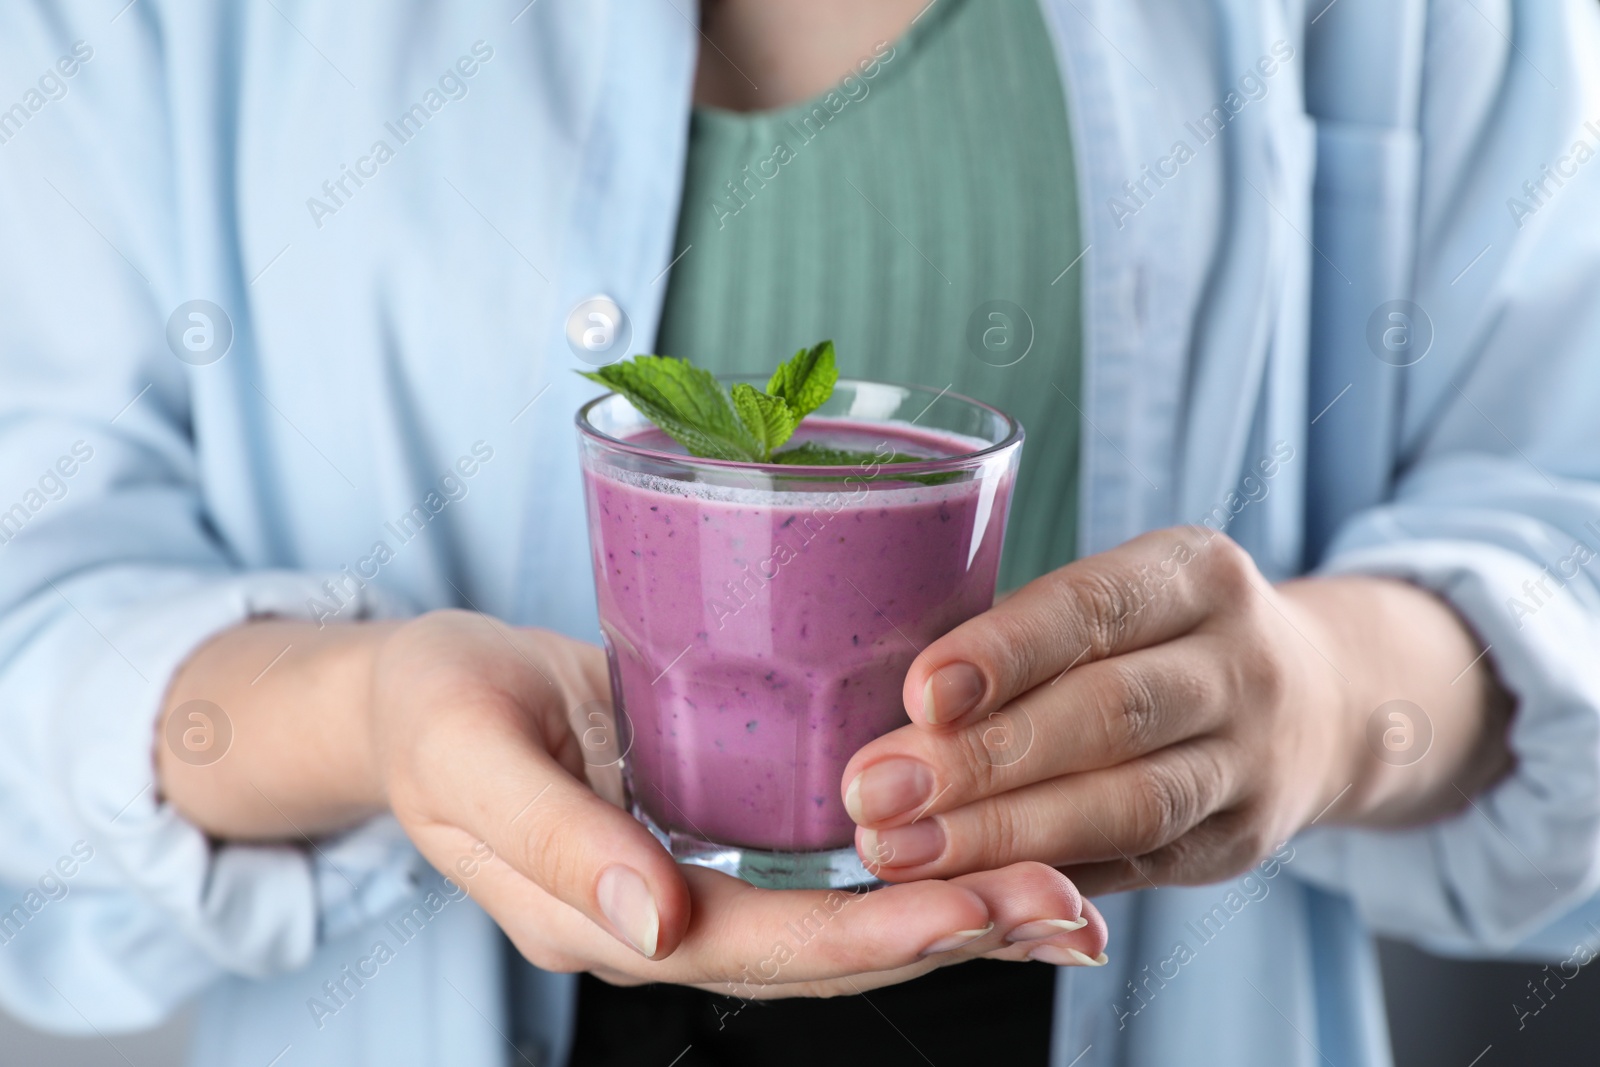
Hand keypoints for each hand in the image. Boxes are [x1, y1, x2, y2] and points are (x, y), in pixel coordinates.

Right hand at [370, 611, 1111, 992]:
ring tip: (1068, 904)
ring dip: (955, 921)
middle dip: (949, 936)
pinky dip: (914, 881)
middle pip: (822, 955)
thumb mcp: (463, 753)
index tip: (972, 910)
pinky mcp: (719, 845)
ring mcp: (693, 892)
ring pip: (839, 929)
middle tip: (1070, 909)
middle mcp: (660, 923)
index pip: (754, 945)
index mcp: (597, 914)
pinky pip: (828, 882)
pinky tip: (988, 866)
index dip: (866, 936)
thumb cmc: (433, 708)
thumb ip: (545, 837)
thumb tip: (650, 919)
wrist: (418, 699)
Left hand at [841, 528, 1511, 895]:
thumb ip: (1025, 635)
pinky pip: (1130, 869)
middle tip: (876, 789)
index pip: (1094, 607)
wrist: (1321, 702)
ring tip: (901, 850)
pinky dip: (1040, 880)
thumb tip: (882, 697)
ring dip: (1003, 835)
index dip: (1006, 650)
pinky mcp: (1237, 843)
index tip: (919, 692)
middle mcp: (1239, 663)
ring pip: (1126, 805)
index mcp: (1195, 574)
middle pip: (1108, 713)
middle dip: (982, 758)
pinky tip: (961, 886)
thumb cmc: (1161, 637)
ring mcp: (1248, 761)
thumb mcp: (1121, 595)